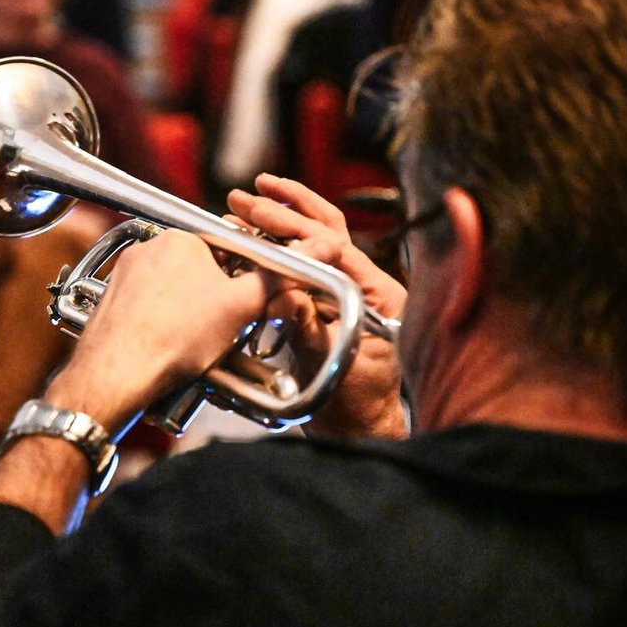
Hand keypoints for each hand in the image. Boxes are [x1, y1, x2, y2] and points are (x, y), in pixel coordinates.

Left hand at [46, 229, 274, 432]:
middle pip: (197, 272)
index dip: (240, 284)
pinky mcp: (111, 300)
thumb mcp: (241, 307)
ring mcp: (125, 274)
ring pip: (171, 291)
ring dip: (186, 313)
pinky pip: (146, 306)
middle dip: (212, 300)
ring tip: (193, 344)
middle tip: (220, 331)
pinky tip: (167, 347)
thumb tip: (297, 266)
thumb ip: (273, 281)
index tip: (242, 308)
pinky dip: (160, 324)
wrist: (118, 372)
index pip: (226, 253)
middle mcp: (149, 248)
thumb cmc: (176, 337)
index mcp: (182, 238)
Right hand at [227, 174, 407, 440]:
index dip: (292, 227)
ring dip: (289, 213)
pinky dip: (285, 241)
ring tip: (255, 195)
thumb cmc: (351, 409)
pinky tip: (259, 230)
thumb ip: (306, 328)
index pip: (333, 245)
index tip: (257, 212)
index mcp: (380, 296)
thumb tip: (281, 291)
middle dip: (288, 207)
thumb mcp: (325, 367)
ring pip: (323, 237)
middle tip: (246, 194)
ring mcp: (353, 290)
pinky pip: (311, 259)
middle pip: (331, 229)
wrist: (357, 431)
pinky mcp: (334, 299)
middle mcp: (370, 285)